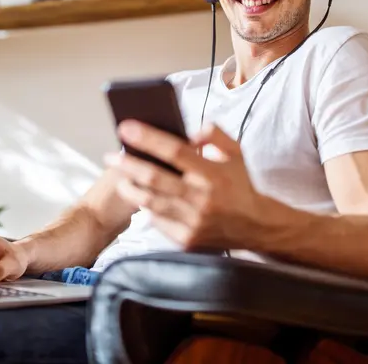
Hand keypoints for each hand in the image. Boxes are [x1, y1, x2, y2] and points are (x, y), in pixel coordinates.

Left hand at [105, 120, 266, 250]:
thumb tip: (190, 132)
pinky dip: (147, 208)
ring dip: (130, 188)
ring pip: (151, 202)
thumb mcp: (236, 152)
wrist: (256, 226)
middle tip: (111, 156)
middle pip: (155, 178)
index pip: (175, 151)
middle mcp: (202, 198)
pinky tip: (141, 198)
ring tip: (119, 177)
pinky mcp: (187, 239)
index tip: (126, 128)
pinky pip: (158, 221)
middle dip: (128, 164)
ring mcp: (193, 221)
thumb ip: (215, 135)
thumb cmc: (241, 185)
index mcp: (213, 173)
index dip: (148, 138)